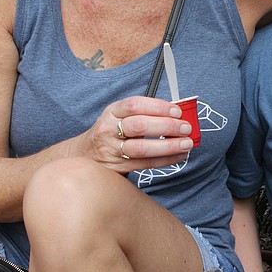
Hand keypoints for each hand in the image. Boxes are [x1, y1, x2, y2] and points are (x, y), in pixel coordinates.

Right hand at [76, 95, 193, 173]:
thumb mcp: (119, 116)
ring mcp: (112, 150)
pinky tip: (179, 156)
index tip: (176, 111)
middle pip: (139, 126)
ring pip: (142, 148)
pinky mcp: (118, 167)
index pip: (135, 104)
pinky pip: (145, 164)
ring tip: (186, 144)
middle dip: (166, 126)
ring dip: (168, 146)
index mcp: (112, 111)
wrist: (84, 155)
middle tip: (185, 127)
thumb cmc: (111, 132)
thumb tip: (176, 113)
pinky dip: (165, 160)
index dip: (158, 107)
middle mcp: (109, 129)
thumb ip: (143, 113)